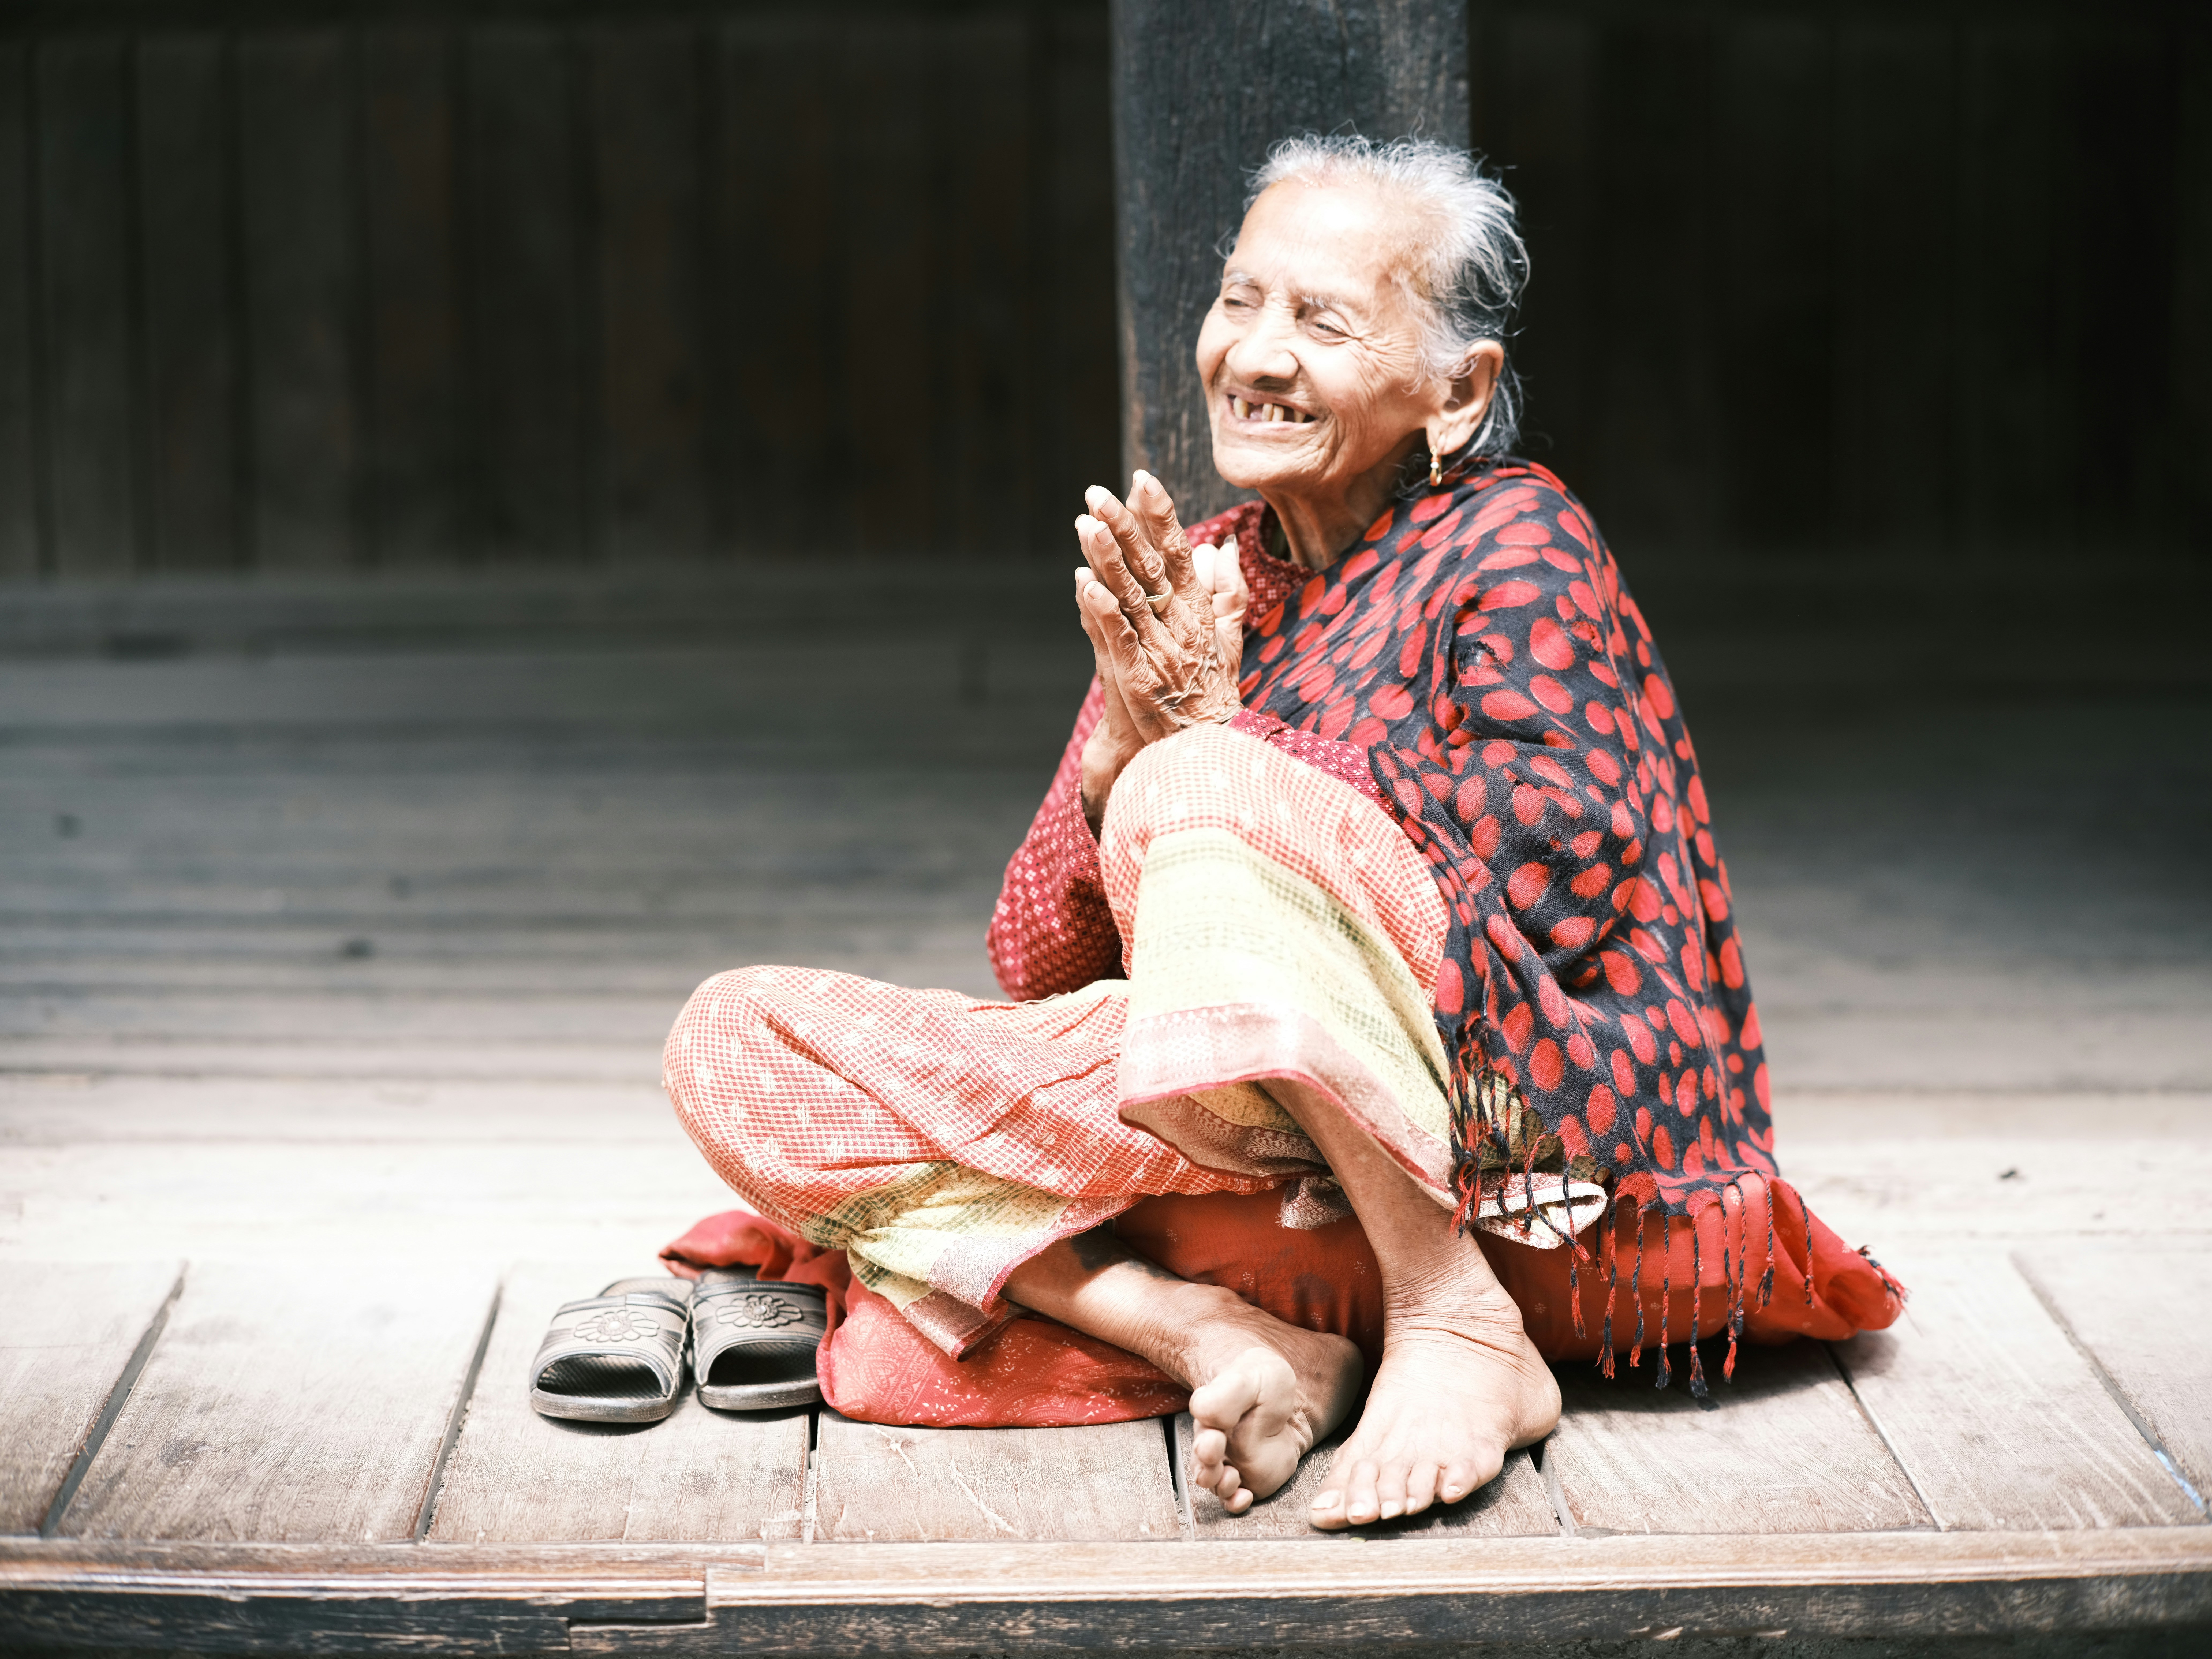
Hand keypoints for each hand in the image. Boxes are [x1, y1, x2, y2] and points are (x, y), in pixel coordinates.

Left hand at [1072, 472, 1244, 826]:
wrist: (1205, 754)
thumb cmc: (1211, 696)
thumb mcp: (1228, 642)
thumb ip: (1226, 595)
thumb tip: (1219, 547)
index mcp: (1200, 615)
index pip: (1179, 555)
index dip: (1161, 516)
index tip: (1143, 479)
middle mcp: (1181, 628)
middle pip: (1150, 568)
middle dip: (1124, 526)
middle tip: (1097, 491)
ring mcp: (1160, 653)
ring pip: (1131, 597)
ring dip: (1107, 559)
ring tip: (1085, 523)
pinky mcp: (1138, 679)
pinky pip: (1118, 639)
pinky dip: (1101, 611)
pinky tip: (1083, 583)